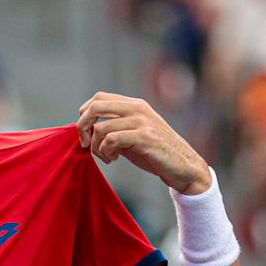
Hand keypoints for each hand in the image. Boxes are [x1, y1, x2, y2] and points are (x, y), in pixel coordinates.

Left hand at [76, 92, 210, 193]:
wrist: (183, 167)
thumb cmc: (156, 154)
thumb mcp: (132, 138)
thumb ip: (114, 130)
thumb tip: (88, 132)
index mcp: (135, 105)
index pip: (99, 98)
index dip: (85, 113)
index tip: (85, 133)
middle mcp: (137, 108)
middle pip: (96, 106)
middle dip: (82, 126)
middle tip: (84, 144)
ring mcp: (141, 121)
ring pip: (101, 128)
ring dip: (96, 147)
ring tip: (107, 158)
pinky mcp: (144, 137)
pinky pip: (111, 139)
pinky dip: (105, 152)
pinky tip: (113, 159)